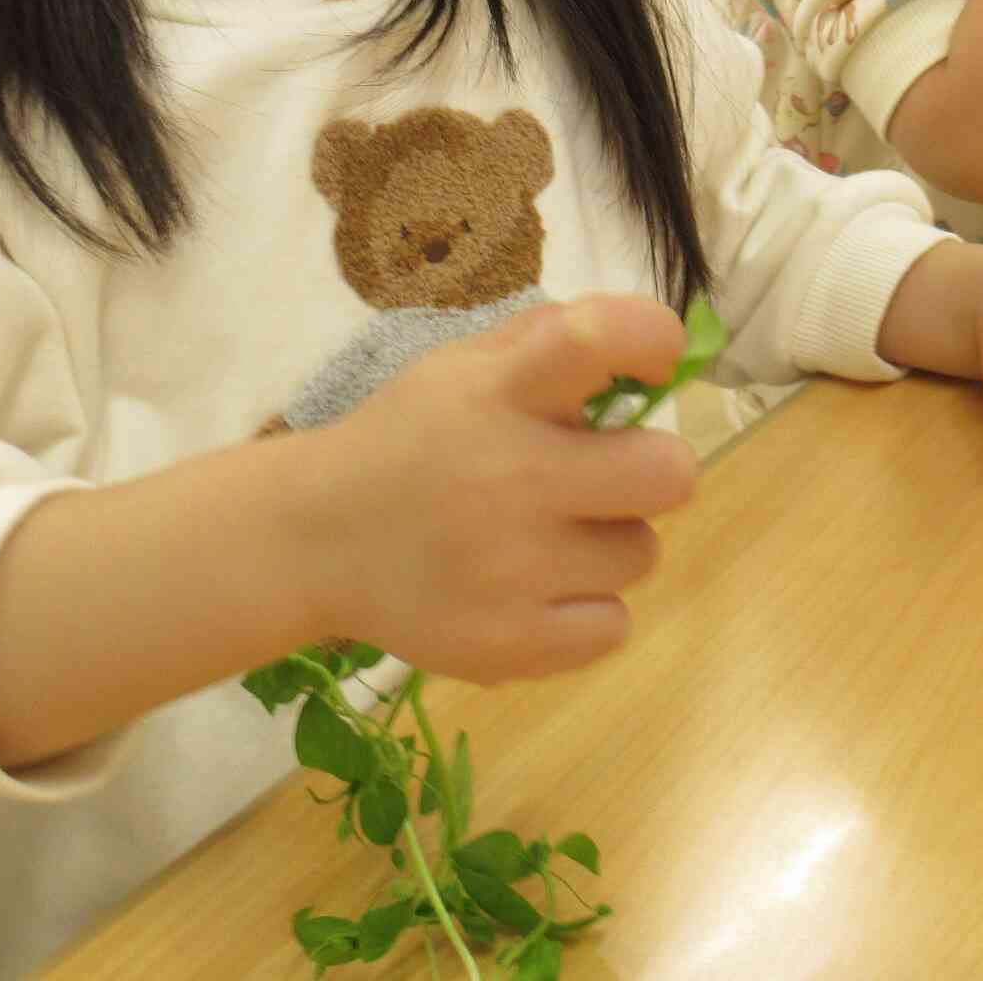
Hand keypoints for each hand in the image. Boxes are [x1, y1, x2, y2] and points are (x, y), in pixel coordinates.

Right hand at [320, 296, 698, 683]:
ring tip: (545, 538)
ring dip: (607, 543)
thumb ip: (548, 341)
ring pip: (641, 554)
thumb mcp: (460, 367)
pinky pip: (613, 626)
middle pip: (667, 473)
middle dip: (651, 469)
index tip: (654, 363)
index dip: (652, 339)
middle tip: (605, 476)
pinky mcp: (511, 644)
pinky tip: (533, 590)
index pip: (599, 338)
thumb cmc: (409, 442)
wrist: (315, 542)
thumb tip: (648, 347)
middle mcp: (513, 477)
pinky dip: (583, 611)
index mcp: (501, 392)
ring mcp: (514, 570)